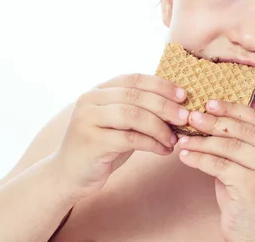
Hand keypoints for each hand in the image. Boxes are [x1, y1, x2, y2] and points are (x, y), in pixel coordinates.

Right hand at [51, 73, 188, 200]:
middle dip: (165, 106)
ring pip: (133, 115)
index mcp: (99, 90)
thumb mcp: (120, 123)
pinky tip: (164, 150)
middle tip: (185, 118)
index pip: (135, 79)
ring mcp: (87, 119)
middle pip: (136, 96)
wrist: (68, 175)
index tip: (183, 95)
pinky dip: (152, 144)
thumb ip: (140, 110)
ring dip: (160, 127)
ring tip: (175, 139)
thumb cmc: (102, 146)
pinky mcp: (91, 142)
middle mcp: (90, 100)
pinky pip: (130, 138)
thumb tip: (178, 104)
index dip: (161, 85)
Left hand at [177, 100, 254, 241]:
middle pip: (242, 130)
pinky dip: (199, 159)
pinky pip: (220, 166)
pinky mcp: (253, 188)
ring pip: (230, 147)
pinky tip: (185, 157)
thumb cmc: (247, 202)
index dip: (233, 109)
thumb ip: (237, 147)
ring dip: (202, 141)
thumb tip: (208, 121)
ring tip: (182, 139)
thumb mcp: (247, 169)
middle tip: (191, 117)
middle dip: (214, 121)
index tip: (210, 103)